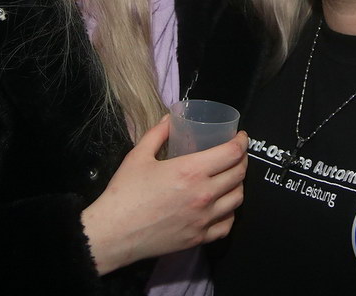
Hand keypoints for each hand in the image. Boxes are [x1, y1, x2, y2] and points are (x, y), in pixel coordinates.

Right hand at [82, 116, 247, 274]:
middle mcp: (203, 194)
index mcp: (191, 170)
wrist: (112, 233)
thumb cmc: (125, 192)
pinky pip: (227, 225)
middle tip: (236, 154)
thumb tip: (170, 118)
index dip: (241, 142)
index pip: (231, 153)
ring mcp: (203, 219)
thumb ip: (157, 133)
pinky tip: (223, 205)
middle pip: (239, 174)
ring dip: (239, 184)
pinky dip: (230, 213)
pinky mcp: (198, 238)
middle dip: (242, 159)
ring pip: (237, 199)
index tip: (241, 136)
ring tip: (231, 177)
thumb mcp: (138, 155)